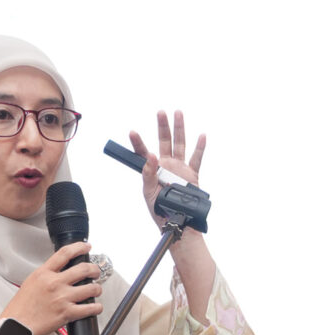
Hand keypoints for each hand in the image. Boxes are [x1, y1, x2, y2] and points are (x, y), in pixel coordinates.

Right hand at [0, 244, 102, 334]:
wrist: (17, 326)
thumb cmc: (21, 308)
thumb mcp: (31, 283)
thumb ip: (46, 275)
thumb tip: (60, 271)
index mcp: (43, 273)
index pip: (65, 253)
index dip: (79, 247)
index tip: (86, 247)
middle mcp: (54, 283)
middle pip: (83, 268)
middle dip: (94, 269)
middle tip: (95, 272)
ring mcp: (62, 298)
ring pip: (91, 288)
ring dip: (97, 288)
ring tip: (96, 290)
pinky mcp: (67, 313)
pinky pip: (90, 308)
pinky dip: (96, 307)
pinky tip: (96, 307)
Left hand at [130, 110, 205, 230]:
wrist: (178, 222)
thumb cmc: (160, 210)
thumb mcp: (149, 193)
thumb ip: (149, 174)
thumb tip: (151, 156)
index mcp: (153, 170)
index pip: (143, 153)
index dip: (138, 142)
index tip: (132, 132)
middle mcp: (166, 166)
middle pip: (164, 141)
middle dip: (162, 126)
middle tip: (161, 112)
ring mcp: (180, 168)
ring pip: (180, 144)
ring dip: (179, 129)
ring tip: (178, 113)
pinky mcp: (192, 175)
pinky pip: (196, 159)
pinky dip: (200, 148)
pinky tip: (201, 136)